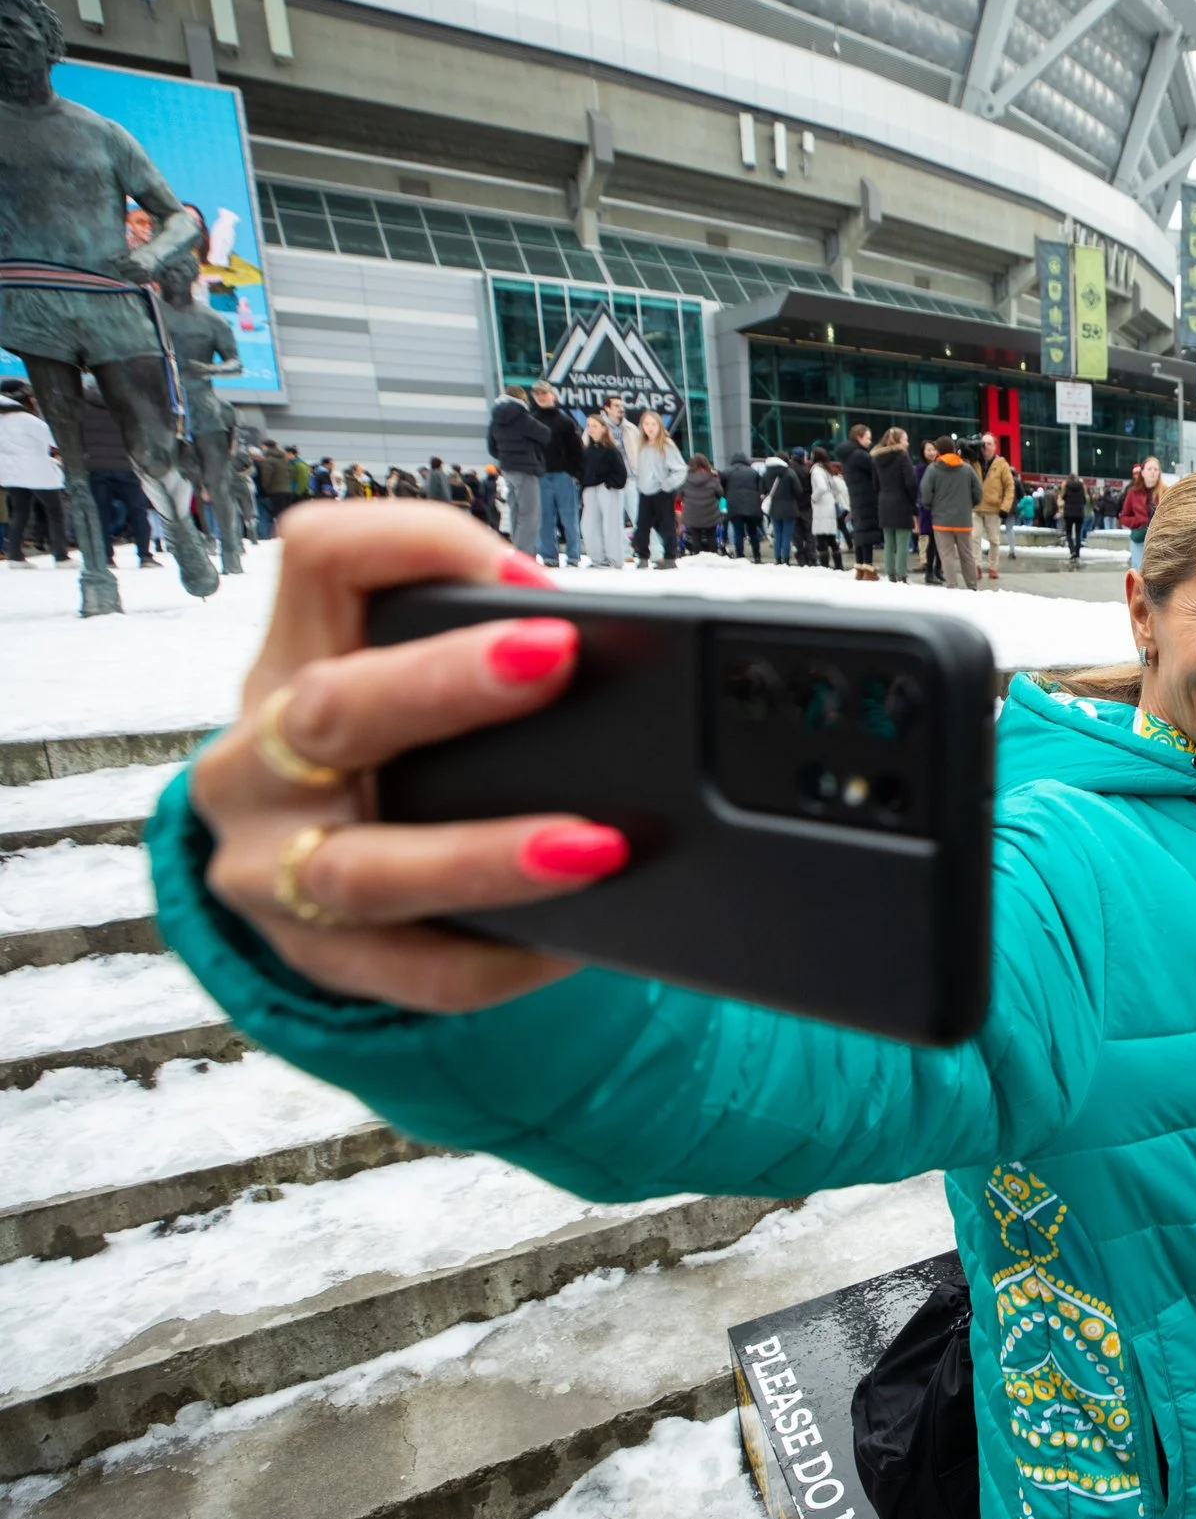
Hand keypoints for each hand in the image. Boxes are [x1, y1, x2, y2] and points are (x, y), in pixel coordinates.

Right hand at [185, 502, 627, 1013]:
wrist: (287, 874)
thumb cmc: (376, 750)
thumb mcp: (384, 676)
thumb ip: (472, 649)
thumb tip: (617, 657)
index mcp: (289, 657)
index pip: (317, 557)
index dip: (416, 548)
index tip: (523, 576)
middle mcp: (256, 760)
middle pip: (332, 710)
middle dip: (446, 684)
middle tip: (557, 659)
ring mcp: (270, 869)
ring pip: (365, 869)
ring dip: (483, 858)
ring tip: (594, 847)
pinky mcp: (314, 958)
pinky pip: (411, 970)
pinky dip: (498, 959)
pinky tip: (571, 942)